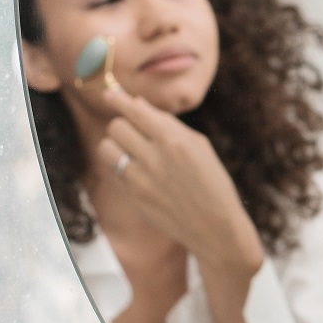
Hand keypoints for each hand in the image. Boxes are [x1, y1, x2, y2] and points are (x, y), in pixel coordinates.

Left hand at [95, 89, 264, 279]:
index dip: (118, 99)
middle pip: (116, 126)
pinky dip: (121, 164)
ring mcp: (140, 179)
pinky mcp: (133, 196)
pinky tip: (137, 169)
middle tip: (134, 130)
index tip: (109, 95)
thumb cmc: (212, 182)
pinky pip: (113, 170)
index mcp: (175, 140)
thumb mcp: (199, 146)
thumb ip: (168, 124)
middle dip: (123, 124)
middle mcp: (154, 157)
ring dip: (115, 144)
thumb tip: (138, 103)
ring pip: (106, 147)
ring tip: (129, 149)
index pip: (135, 111)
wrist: (215, 227)